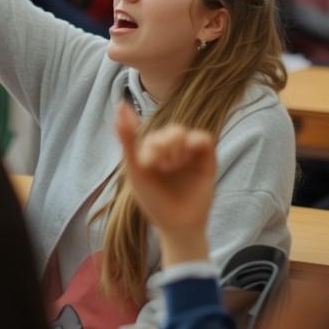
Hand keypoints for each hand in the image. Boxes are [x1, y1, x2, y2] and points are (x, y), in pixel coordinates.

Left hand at [115, 102, 216, 264]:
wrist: (177, 225)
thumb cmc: (154, 201)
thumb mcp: (135, 169)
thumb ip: (128, 138)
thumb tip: (121, 104)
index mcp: (154, 153)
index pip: (152, 135)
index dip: (150, 146)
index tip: (147, 164)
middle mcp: (173, 151)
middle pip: (170, 131)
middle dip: (163, 144)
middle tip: (162, 164)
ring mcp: (190, 154)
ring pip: (184, 132)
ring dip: (176, 145)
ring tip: (173, 165)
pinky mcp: (207, 159)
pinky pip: (204, 138)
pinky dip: (195, 142)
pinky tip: (186, 157)